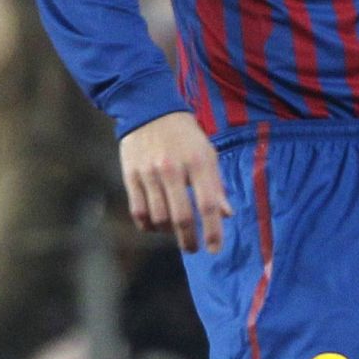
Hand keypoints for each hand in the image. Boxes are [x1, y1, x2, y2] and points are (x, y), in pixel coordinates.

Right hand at [118, 111, 232, 253]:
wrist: (149, 110)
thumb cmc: (185, 136)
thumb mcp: (207, 153)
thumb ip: (216, 185)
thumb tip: (227, 214)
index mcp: (198, 161)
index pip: (208, 204)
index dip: (213, 230)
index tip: (215, 249)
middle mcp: (173, 169)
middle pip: (182, 217)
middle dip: (189, 240)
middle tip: (194, 249)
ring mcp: (150, 173)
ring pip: (159, 218)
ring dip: (168, 232)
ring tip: (175, 231)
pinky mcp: (131, 176)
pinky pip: (138, 212)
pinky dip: (148, 225)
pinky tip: (156, 225)